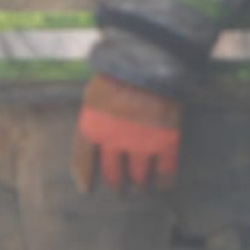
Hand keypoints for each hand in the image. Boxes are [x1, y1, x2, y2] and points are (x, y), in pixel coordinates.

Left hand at [72, 75, 181, 191]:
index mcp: (93, 126)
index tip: (87, 190)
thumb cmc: (120, 72)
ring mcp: (141, 142)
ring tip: (141, 188)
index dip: (84, 177)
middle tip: (120, 191)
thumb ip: (93, 117)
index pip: (83, 161)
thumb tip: (93, 139)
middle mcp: (114, 140)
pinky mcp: (166, 140)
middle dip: (117, 184)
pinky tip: (163, 184)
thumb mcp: (95, 92)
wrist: (152, 59)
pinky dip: (163, 180)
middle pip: (113, 173)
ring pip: (139, 176)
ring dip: (140, 185)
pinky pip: (165, 171)